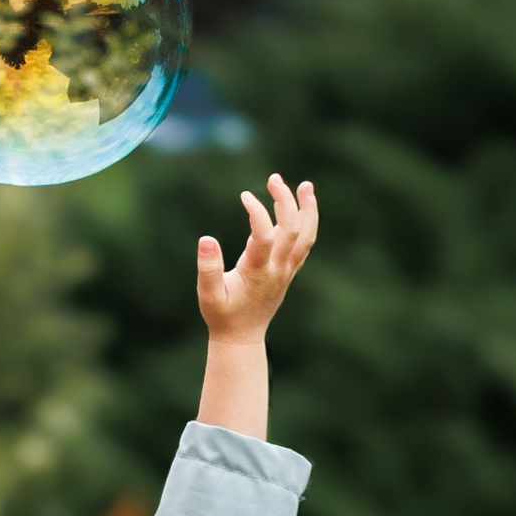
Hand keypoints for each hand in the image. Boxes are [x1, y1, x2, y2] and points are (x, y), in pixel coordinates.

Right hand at [195, 173, 316, 443]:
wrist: (242, 337)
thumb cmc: (221, 315)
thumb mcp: (207, 294)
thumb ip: (207, 268)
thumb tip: (206, 239)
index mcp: (257, 272)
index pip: (264, 236)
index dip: (257, 213)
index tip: (245, 196)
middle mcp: (278, 269)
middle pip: (293, 230)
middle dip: (286, 201)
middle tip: (274, 178)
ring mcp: (287, 270)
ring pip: (307, 236)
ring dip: (308, 210)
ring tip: (307, 185)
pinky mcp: (289, 270)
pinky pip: (305, 242)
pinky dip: (307, 222)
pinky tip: (299, 206)